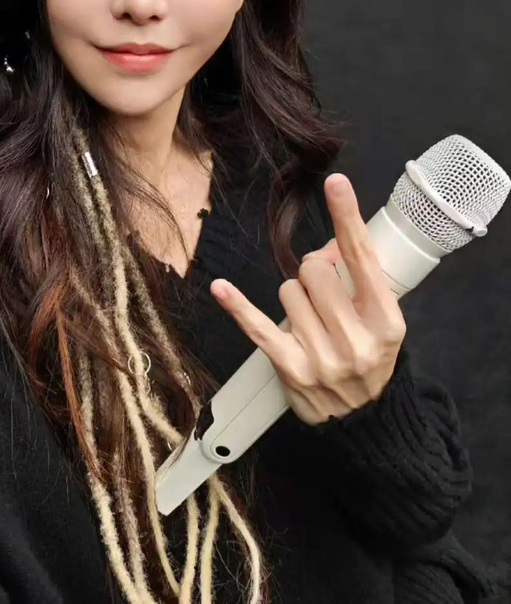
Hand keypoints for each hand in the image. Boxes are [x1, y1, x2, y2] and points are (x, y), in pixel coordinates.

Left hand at [210, 174, 406, 424]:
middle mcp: (357, 340)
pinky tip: (221, 288)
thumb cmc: (371, 360)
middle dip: (315, 274)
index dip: (347, 216)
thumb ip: (360, 279)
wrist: (366, 425)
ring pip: (287, 291)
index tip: (335, 183)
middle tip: (325, 297)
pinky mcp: (291, 369)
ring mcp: (323, 357)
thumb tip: (330, 242)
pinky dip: (239, 306)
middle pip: (315, 271)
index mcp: (386, 322)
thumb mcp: (381, 321)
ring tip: (312, 324)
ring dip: (294, 299)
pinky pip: (258, 327)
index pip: (362, 257)